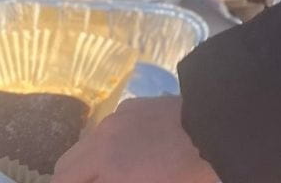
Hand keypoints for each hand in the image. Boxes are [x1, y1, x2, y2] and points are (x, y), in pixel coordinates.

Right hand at [53, 96, 215, 182]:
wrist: (216, 127)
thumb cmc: (184, 174)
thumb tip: (105, 179)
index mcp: (105, 165)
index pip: (64, 181)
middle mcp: (102, 138)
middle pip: (65, 166)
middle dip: (71, 181)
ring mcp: (117, 118)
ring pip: (84, 145)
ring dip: (86, 165)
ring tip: (106, 176)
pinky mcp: (133, 105)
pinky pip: (106, 128)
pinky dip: (105, 145)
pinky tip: (127, 155)